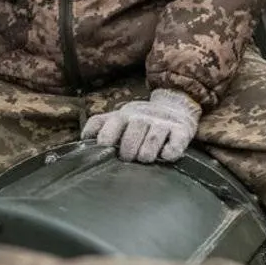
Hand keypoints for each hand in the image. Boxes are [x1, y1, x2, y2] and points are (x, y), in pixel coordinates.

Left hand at [81, 89, 202, 163]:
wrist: (176, 105)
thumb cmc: (140, 119)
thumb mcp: (118, 116)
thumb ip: (98, 125)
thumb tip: (83, 140)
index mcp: (123, 115)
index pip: (109, 127)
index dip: (105, 140)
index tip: (106, 150)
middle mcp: (142, 117)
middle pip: (131, 136)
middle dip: (128, 152)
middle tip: (129, 158)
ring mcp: (163, 124)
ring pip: (152, 141)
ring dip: (146, 154)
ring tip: (144, 159)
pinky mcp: (182, 131)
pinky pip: (175, 145)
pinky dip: (169, 153)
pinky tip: (164, 156)